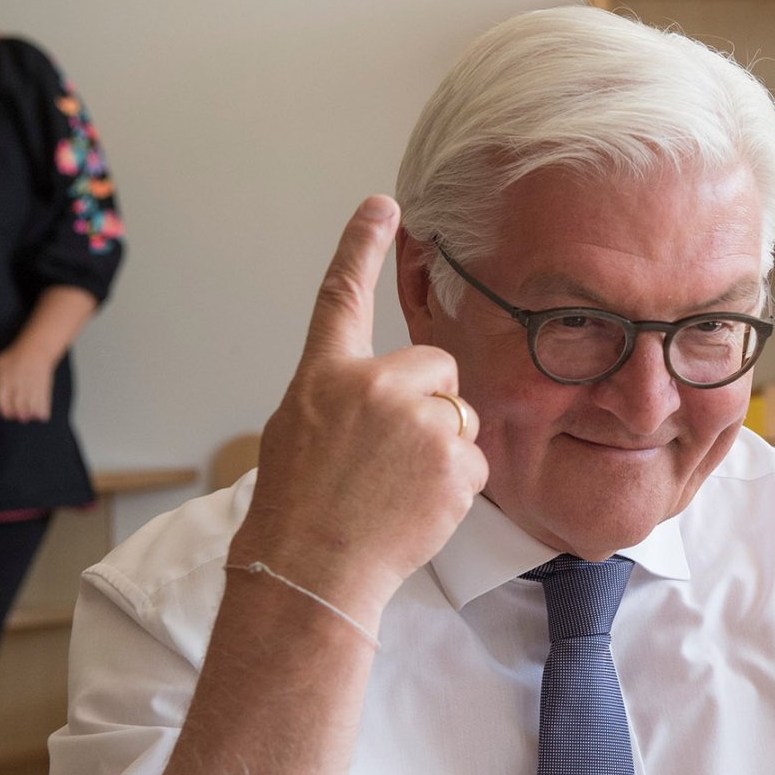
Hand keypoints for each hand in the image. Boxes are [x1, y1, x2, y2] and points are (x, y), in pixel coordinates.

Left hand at [0, 347, 58, 421]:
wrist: (36, 349)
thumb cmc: (12, 359)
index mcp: (3, 378)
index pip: (1, 399)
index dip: (3, 408)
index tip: (5, 412)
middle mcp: (17, 382)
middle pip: (17, 406)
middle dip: (17, 414)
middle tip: (17, 415)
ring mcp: (32, 385)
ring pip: (30, 407)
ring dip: (29, 414)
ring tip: (28, 415)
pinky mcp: (44, 387)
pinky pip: (44, 404)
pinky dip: (42, 412)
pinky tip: (40, 415)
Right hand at [227, 196, 488, 620]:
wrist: (312, 568)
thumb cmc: (299, 508)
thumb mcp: (299, 431)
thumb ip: (345, 396)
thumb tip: (387, 395)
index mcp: (326, 375)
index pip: (343, 296)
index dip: (361, 247)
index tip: (384, 205)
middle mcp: (374, 386)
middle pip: (436, 366)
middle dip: (429, 401)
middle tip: (392, 454)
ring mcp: (419, 421)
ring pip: (460, 415)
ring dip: (442, 447)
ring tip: (397, 488)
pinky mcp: (455, 460)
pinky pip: (474, 460)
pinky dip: (455, 485)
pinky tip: (416, 506)